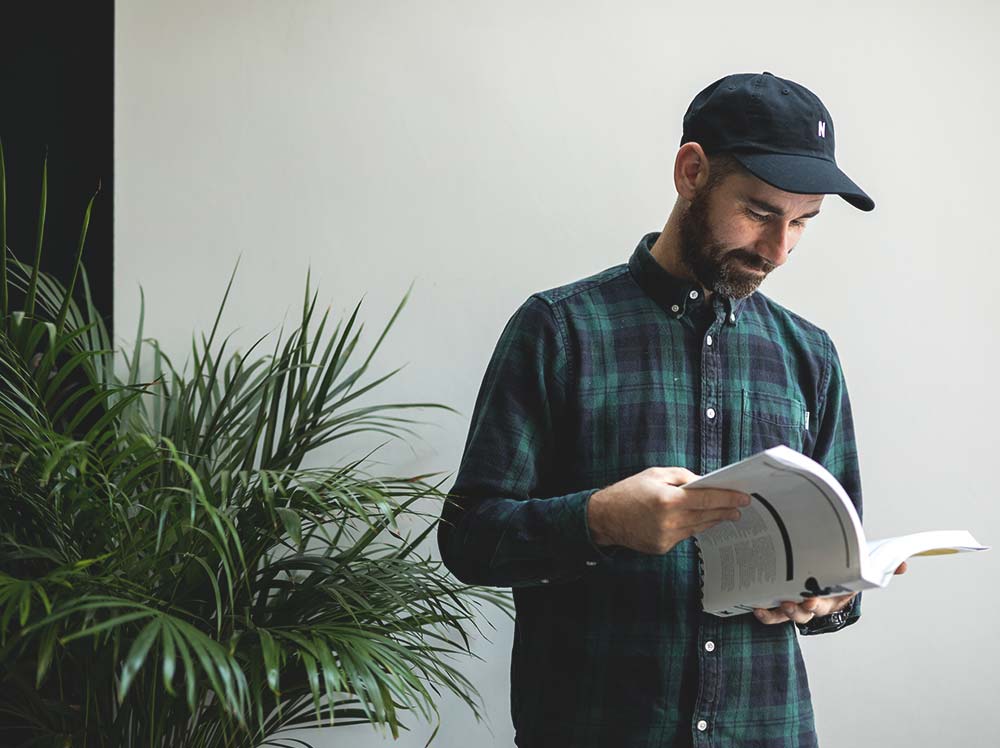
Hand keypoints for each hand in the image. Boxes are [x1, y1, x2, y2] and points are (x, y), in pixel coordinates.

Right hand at [587, 467, 749, 554]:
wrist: (605, 517)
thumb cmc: (629, 491)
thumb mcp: (655, 474)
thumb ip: (682, 477)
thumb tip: (704, 484)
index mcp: (669, 499)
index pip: (707, 499)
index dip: (728, 498)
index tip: (744, 498)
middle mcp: (670, 521)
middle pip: (707, 516)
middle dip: (726, 510)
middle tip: (740, 507)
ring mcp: (666, 537)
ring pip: (698, 528)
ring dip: (713, 520)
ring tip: (725, 514)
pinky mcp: (662, 547)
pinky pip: (685, 536)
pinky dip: (693, 527)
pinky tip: (700, 522)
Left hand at [753, 561, 907, 624]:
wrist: (826, 566)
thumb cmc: (840, 567)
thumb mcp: (860, 565)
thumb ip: (881, 565)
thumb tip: (904, 565)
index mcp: (832, 597)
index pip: (824, 605)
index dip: (816, 605)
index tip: (809, 601)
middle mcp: (814, 604)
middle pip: (805, 613)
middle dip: (798, 611)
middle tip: (790, 604)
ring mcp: (797, 603)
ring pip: (787, 615)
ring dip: (779, 613)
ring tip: (771, 606)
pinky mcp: (781, 599)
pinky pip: (772, 611)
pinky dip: (765, 612)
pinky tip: (756, 607)